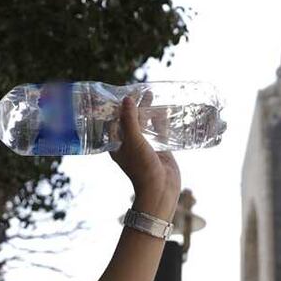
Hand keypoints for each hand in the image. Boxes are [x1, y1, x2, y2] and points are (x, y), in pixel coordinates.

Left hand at [110, 92, 180, 220]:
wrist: (161, 189)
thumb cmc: (142, 168)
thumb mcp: (134, 141)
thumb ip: (130, 120)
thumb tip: (127, 99)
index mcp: (117, 144)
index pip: (115, 121)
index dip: (118, 106)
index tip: (124, 92)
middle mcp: (130, 144)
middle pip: (131, 119)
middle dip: (135, 105)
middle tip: (141, 90)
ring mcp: (145, 146)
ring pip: (146, 123)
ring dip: (148, 110)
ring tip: (152, 95)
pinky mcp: (160, 148)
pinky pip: (160, 130)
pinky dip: (161, 120)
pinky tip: (165, 109)